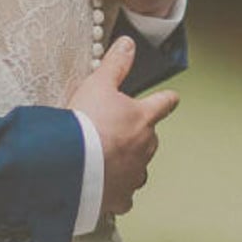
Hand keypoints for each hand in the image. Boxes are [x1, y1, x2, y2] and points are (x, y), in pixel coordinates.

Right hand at [68, 37, 178, 214]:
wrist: (70, 166)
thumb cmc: (85, 124)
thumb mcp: (98, 85)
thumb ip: (115, 65)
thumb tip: (128, 44)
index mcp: (143, 119)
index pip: (163, 104)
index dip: (166, 100)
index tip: (171, 99)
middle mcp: (145, 147)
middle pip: (150, 138)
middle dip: (137, 135)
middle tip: (115, 132)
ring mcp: (135, 174)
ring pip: (139, 167)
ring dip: (128, 163)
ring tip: (107, 160)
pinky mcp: (122, 197)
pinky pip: (124, 196)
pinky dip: (117, 192)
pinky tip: (103, 189)